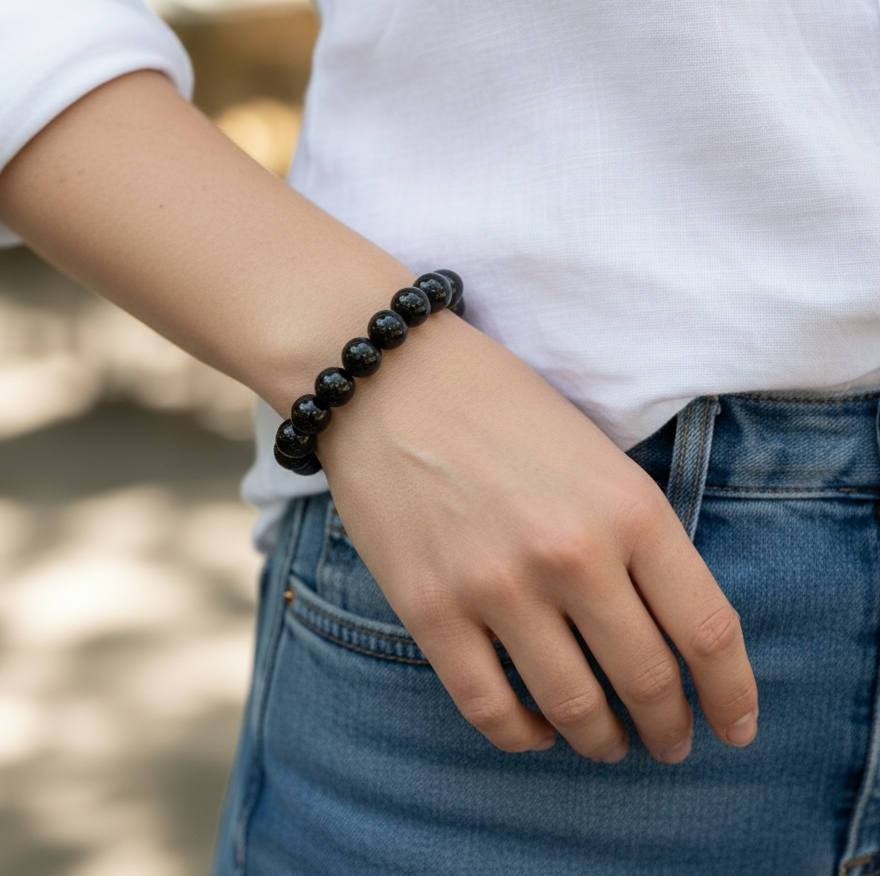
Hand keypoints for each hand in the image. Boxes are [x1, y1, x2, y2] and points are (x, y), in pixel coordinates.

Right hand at [316, 313, 757, 763]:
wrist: (389, 378)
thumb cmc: (498, 405)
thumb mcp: (595, 454)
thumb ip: (635, 536)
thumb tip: (662, 628)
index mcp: (628, 507)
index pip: (706, 630)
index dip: (730, 695)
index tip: (733, 726)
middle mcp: (572, 554)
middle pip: (647, 681)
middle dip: (668, 729)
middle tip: (668, 742)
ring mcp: (497, 586)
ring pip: (572, 708)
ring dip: (599, 741)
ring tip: (603, 744)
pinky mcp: (430, 608)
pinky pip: (487, 707)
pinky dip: (519, 735)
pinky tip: (530, 729)